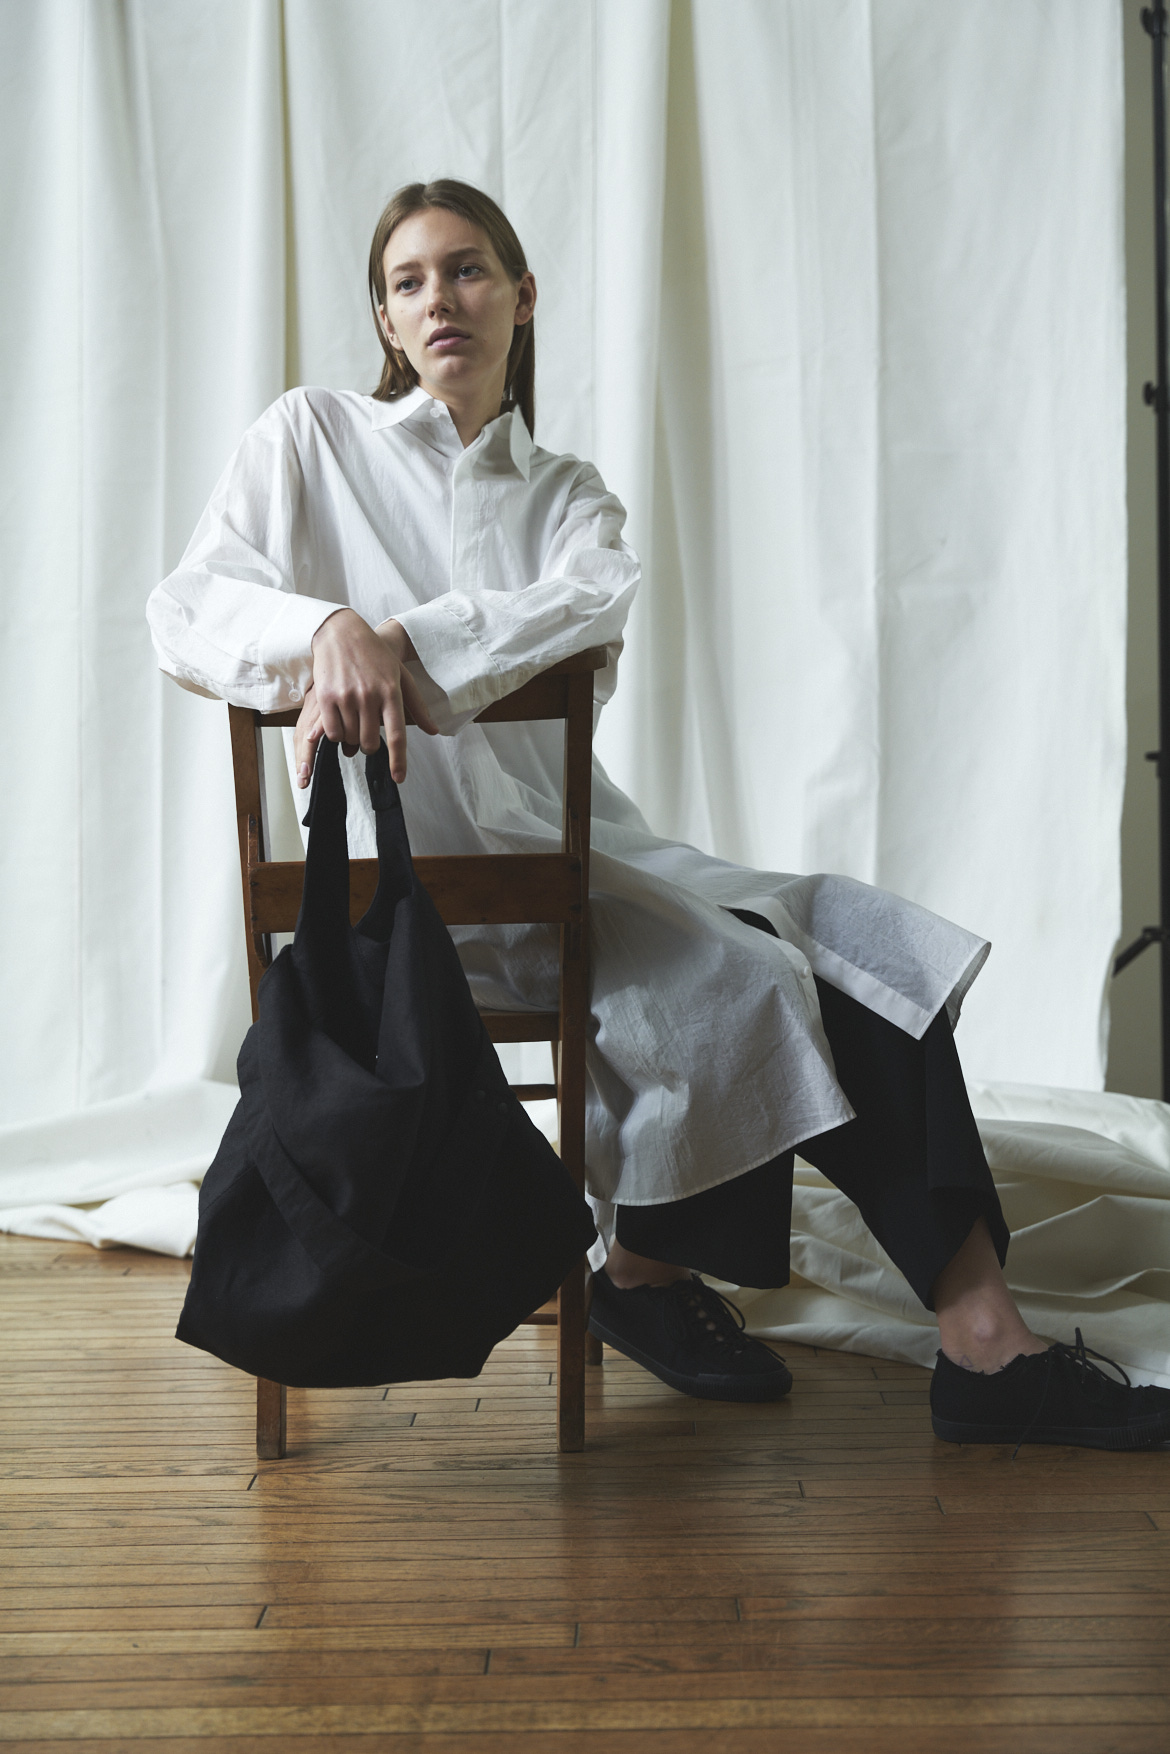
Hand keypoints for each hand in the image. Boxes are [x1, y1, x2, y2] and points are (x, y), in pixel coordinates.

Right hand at [295, 610, 436, 786]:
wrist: (341, 633)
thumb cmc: (375, 655)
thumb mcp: (401, 676)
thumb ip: (417, 706)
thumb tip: (433, 731)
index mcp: (392, 692)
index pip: (398, 735)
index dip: (398, 760)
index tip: (398, 778)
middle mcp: (370, 696)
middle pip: (371, 742)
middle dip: (370, 746)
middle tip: (368, 736)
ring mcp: (347, 697)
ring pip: (350, 739)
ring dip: (352, 739)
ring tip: (353, 723)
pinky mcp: (326, 697)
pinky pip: (332, 732)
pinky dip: (336, 734)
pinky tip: (340, 722)